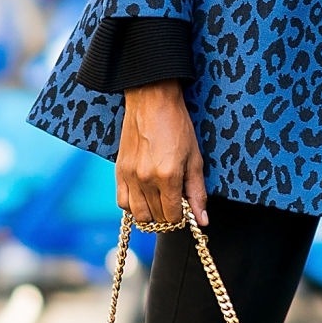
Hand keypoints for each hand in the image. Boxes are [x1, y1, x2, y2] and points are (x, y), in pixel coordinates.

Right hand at [117, 82, 207, 227]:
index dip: (181, 217)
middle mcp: (146, 179)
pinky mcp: (119, 171)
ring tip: (160, 203)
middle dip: (168, 217)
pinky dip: (133, 206)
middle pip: (156, 217)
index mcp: (168, 176)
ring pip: (138, 214)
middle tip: (174, 205)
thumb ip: (197, 192)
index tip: (185, 209)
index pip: (173, 216)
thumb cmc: (177, 126)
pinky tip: (144, 197)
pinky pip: (122, 202)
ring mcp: (130, 176)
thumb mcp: (194, 159)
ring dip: (151, 215)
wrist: (152, 101)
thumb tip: (202, 221)